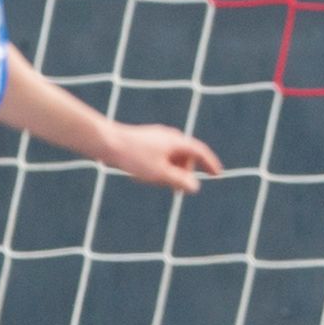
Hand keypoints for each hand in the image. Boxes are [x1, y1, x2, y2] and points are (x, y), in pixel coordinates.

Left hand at [106, 122, 223, 192]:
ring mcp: (157, 137)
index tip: (217, 174)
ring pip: (171, 157)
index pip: (200, 152)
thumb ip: (179, 181)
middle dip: (182, 173)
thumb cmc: (134, 157)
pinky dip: (158, 167)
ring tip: (150, 180)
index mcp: (177, 141)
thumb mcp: (159, 173)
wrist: (106, 142)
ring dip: (168, 171)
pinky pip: (159, 156)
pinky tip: (141, 174)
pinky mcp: (145, 141)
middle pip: (185, 157)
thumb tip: (195, 187)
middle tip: (173, 188)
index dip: (210, 163)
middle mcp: (170, 136)